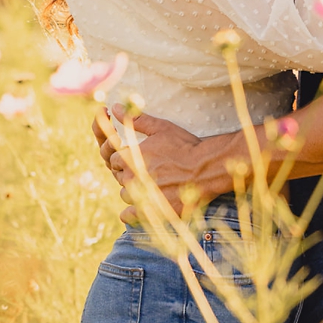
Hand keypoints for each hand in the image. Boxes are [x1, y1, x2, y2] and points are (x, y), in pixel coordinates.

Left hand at [99, 106, 208, 223]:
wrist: (208, 168)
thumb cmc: (185, 146)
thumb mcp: (162, 128)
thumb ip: (136, 119)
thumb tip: (114, 107)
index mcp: (130, 157)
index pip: (114, 159)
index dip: (126, 158)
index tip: (140, 158)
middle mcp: (131, 177)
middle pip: (120, 177)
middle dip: (131, 173)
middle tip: (151, 170)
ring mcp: (140, 196)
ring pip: (126, 194)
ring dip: (135, 190)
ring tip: (154, 185)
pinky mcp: (150, 211)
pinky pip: (129, 215)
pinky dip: (132, 212)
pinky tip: (144, 205)